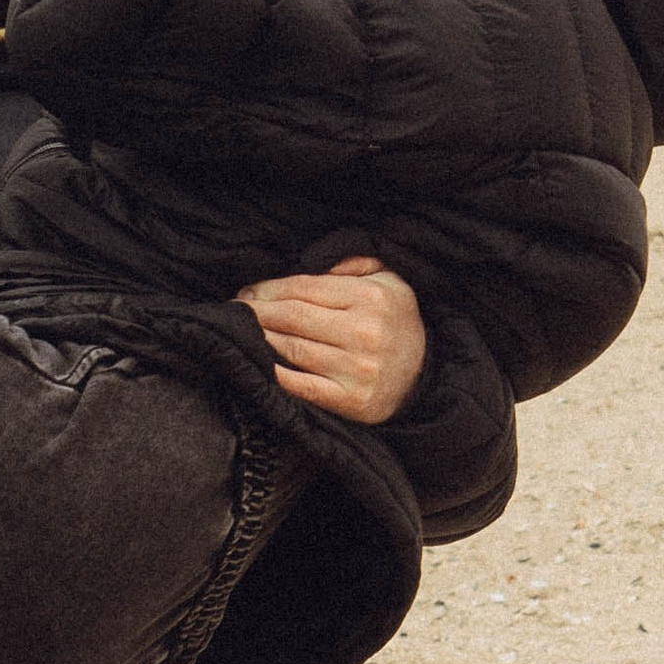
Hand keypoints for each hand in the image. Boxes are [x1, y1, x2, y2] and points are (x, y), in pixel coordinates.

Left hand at [237, 257, 428, 422]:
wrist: (425, 375)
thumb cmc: (396, 322)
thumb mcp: (389, 280)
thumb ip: (353, 263)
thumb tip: (314, 262)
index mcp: (371, 298)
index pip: (305, 288)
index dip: (269, 288)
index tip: (248, 291)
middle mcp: (365, 333)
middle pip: (294, 317)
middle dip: (258, 311)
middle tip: (237, 309)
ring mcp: (358, 370)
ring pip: (294, 349)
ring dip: (262, 338)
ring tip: (245, 331)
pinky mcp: (352, 400)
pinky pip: (304, 386)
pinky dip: (277, 375)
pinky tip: (262, 363)